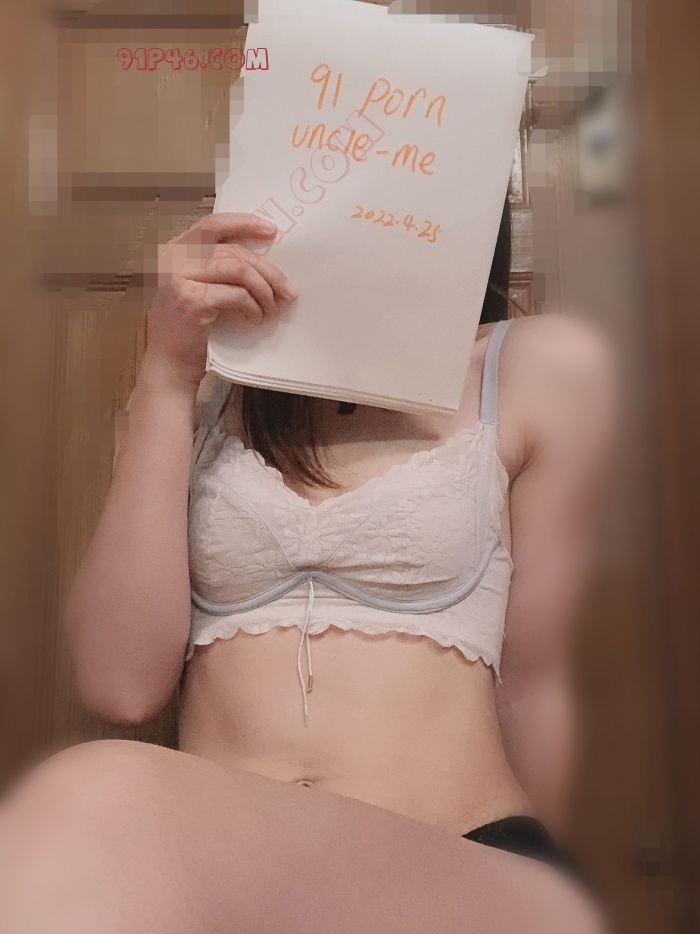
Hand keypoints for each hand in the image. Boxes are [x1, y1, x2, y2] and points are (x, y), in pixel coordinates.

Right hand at [145, 213, 299, 386]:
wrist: (169, 368)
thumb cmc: (187, 333)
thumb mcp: (198, 291)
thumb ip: (216, 271)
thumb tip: (263, 263)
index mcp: (174, 252)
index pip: (212, 226)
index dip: (243, 223)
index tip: (270, 230)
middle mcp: (172, 259)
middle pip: (233, 250)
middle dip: (267, 270)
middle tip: (289, 289)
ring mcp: (179, 277)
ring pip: (239, 269)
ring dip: (264, 290)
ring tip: (273, 308)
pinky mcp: (191, 299)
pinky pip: (237, 294)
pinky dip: (253, 306)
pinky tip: (256, 319)